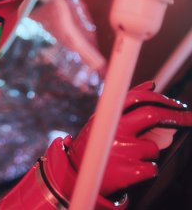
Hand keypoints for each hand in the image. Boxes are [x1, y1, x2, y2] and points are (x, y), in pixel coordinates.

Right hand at [65, 81, 191, 195]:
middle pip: (151, 115)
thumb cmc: (98, 144)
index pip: (138, 98)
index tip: (179, 105)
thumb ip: (128, 103)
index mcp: (108, 115)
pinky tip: (131, 170)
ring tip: (131, 157)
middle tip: (190, 119)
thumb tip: (152, 84)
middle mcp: (113, 130)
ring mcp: (122, 150)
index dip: (162, 99)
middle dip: (177, 117)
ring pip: (154, 148)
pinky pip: (152, 168)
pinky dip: (147, 169)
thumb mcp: (106, 120)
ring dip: (149, 153)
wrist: (78, 175)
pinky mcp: (129, 172)